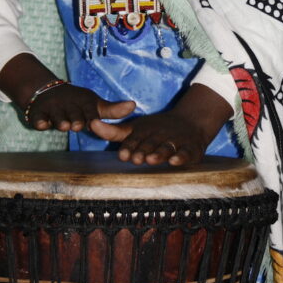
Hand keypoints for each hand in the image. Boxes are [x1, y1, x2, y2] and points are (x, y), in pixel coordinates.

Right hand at [0, 53, 133, 132]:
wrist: (46, 92)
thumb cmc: (77, 103)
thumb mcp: (94, 105)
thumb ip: (112, 110)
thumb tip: (134, 105)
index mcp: (83, 102)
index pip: (89, 110)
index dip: (91, 116)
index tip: (93, 122)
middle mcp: (68, 105)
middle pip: (72, 115)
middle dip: (75, 119)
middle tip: (77, 125)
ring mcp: (52, 110)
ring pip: (56, 117)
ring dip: (59, 121)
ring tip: (63, 126)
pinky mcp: (38, 114)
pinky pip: (38, 119)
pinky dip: (40, 122)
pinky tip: (42, 125)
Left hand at [89, 84, 232, 166]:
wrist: (191, 121)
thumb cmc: (156, 129)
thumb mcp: (135, 128)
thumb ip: (113, 132)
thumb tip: (91, 124)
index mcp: (145, 130)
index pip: (135, 138)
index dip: (130, 146)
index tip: (123, 155)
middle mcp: (160, 135)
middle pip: (150, 144)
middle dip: (143, 150)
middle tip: (136, 159)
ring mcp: (175, 141)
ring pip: (166, 148)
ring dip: (159, 153)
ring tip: (152, 159)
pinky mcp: (190, 148)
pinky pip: (185, 152)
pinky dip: (181, 157)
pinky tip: (174, 161)